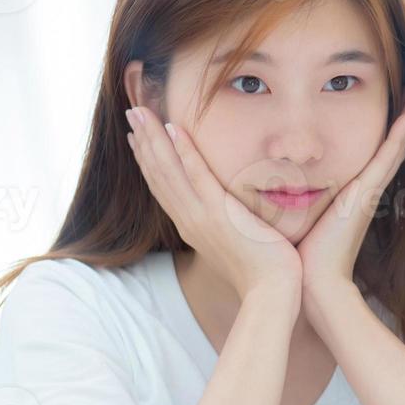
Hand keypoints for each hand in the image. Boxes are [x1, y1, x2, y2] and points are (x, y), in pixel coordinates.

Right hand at [125, 105, 302, 302]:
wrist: (272, 292)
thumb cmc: (263, 273)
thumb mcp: (239, 245)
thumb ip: (231, 227)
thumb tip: (235, 217)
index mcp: (193, 227)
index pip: (164, 188)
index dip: (150, 160)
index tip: (139, 137)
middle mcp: (189, 220)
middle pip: (158, 175)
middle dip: (143, 142)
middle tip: (132, 113)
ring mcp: (201, 217)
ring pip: (169, 170)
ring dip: (153, 138)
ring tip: (140, 112)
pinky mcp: (219, 214)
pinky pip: (197, 176)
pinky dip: (184, 152)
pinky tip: (174, 129)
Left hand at [297, 86, 404, 296]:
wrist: (310, 283)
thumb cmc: (299, 257)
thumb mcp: (294, 221)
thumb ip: (288, 204)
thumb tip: (269, 191)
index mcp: (348, 195)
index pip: (367, 156)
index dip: (379, 134)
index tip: (387, 108)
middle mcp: (363, 191)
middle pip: (387, 148)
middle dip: (399, 121)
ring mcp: (368, 192)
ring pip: (392, 148)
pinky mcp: (366, 194)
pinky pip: (386, 158)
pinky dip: (399, 135)